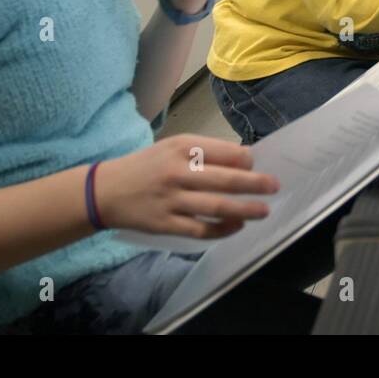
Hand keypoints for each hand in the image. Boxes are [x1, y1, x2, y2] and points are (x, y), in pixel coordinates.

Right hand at [94, 135, 278, 238]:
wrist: (104, 191)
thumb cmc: (146, 166)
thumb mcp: (172, 147)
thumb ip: (204, 152)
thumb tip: (244, 161)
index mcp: (181, 147)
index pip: (224, 152)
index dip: (246, 160)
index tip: (255, 165)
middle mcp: (177, 172)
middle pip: (225, 179)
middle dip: (255, 184)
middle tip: (274, 186)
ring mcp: (171, 200)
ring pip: (216, 206)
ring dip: (245, 209)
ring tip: (264, 210)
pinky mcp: (165, 224)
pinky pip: (200, 229)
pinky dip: (222, 229)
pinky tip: (236, 227)